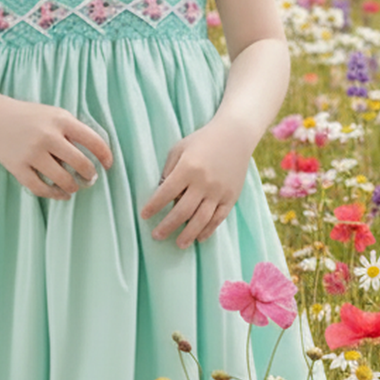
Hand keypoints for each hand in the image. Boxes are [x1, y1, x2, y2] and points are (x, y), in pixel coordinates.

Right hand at [0, 100, 113, 200]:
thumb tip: (97, 155)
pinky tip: (61, 194)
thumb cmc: (33, 118)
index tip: (108, 165)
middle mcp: (47, 136)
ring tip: (75, 187)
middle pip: (80, 163)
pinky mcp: (18, 167)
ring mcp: (31, 153)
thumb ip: (75, 131)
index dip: (105, 155)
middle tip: (90, 178)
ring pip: (62, 179)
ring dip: (73, 187)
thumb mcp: (56, 115)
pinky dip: (55, 194)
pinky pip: (41, 188)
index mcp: (61, 120)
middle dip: (90, 175)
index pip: (93, 140)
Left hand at [140, 118, 250, 247]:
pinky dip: (208, 230)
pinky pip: (219, 218)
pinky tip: (199, 237)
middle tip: (157, 236)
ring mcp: (219, 191)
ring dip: (188, 234)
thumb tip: (160, 195)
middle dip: (167, 226)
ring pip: (201, 219)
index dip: (153, 206)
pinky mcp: (231, 196)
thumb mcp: (179, 149)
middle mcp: (204, 182)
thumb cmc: (202, 141)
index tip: (144, 216)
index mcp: (188, 168)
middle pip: (183, 211)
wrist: (235, 135)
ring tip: (178, 244)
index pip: (166, 193)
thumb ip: (168, 171)